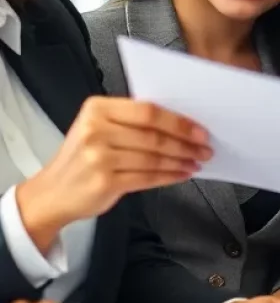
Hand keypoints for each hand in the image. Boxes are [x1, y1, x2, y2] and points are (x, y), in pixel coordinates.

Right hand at [17, 97, 211, 252]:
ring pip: (153, 157)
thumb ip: (132, 122)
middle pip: (153, 134)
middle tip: (205, 147)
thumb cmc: (82, 159)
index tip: (199, 129)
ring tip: (196, 161)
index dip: (179, 121)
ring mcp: (99, 157)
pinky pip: (147, 177)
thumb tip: (182, 125)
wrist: (52, 193)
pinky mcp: (104, 181)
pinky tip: (181, 174)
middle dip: (185, 143)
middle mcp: (95, 130)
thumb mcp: (99, 129)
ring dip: (181, 160)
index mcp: (97, 109)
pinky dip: (169, 176)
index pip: (148, 111)